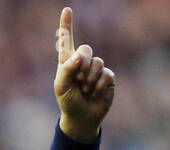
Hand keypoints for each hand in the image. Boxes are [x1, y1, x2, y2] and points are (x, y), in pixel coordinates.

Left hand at [54, 6, 114, 142]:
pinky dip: (99, 85)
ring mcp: (96, 69)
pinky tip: (95, 93)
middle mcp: (83, 62)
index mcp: (68, 62)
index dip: (66, 25)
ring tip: (86, 90)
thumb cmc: (68, 102)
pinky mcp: (108, 77)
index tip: (67, 10)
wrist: (82, 118)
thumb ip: (67, 69)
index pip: (66, 40)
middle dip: (82, 66)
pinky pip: (106, 74)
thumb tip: (79, 55)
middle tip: (78, 82)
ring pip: (97, 62)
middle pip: (86, 49)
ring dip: (89, 79)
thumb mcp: (61, 87)